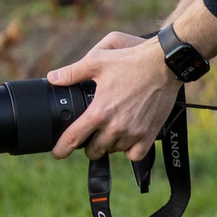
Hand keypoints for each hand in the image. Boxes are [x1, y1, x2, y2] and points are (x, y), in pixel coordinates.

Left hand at [48, 30, 179, 159]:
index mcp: (99, 111)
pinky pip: (134, 155)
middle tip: (90, 133)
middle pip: (94, 150)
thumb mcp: (97, 61)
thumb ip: (72, 72)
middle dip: (88, 144)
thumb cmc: (130, 60)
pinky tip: (126, 139)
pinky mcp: (149, 134)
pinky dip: (128, 151)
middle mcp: (115, 126)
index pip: (74, 138)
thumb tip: (52, 77)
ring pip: (113, 151)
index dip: (62, 148)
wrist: (164, 65)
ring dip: (108, 145)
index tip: (57, 153)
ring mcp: (133, 132)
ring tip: (109, 130)